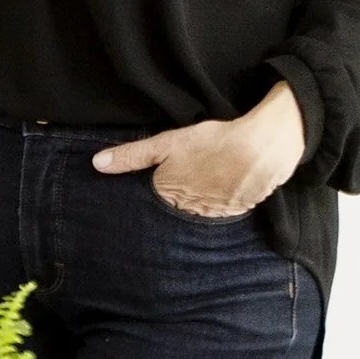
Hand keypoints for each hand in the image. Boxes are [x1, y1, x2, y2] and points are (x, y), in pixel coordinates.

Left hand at [93, 83, 306, 219]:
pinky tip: (223, 186)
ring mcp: (213, 214)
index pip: (151, 204)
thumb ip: (132, 156)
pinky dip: (219, 202)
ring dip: (197, 203)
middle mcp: (188, 212)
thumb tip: (97, 164)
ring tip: (203, 184)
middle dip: (173, 203)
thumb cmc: (212, 143)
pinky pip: (220, 211)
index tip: (154, 186)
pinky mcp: (236, 211)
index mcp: (168, 195)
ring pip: (197, 213)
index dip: (152, 193)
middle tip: (183, 183)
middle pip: (173, 211)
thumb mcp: (166, 143)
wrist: (262, 149)